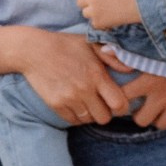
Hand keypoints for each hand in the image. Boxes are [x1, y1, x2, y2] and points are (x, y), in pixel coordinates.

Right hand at [0, 25, 132, 124]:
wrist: (34, 50)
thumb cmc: (65, 45)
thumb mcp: (90, 44)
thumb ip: (112, 57)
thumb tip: (131, 69)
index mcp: (97, 75)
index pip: (119, 104)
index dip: (121, 106)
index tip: (117, 102)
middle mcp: (84, 89)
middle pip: (104, 118)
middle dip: (105, 112)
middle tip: (101, 104)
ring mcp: (69, 98)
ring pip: (88, 120)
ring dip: (90, 114)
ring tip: (86, 102)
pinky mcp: (56, 104)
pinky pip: (72, 120)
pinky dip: (75, 116)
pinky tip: (74, 104)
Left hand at [74, 0, 139, 30]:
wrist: (137, 3)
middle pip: (79, 2)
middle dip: (86, 3)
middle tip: (97, 3)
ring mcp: (93, 11)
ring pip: (85, 13)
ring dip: (92, 13)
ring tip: (106, 10)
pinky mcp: (97, 22)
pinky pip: (93, 23)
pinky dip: (100, 22)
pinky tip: (110, 17)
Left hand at [99, 50, 165, 130]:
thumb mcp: (150, 45)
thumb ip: (125, 50)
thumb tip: (104, 50)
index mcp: (147, 81)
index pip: (124, 99)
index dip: (117, 101)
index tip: (117, 98)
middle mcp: (161, 96)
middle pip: (141, 120)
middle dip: (138, 115)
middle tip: (139, 107)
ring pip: (161, 124)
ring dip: (157, 119)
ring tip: (156, 110)